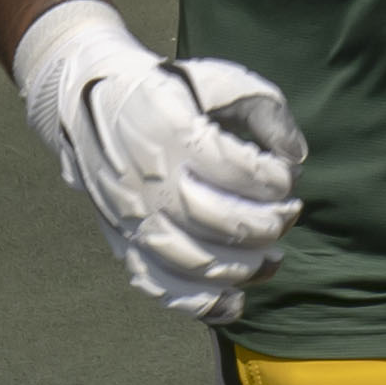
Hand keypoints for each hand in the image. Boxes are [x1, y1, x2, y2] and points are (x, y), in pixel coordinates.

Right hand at [6, 0, 305, 320]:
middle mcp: (146, 178)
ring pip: (191, 260)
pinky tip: (236, 303)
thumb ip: (266, 113)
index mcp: (171, 131)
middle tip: (288, 214)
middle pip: (216, 220)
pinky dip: (200, 303)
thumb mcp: (221, 81)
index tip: (284, 175)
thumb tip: (296, 160)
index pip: (235, 169)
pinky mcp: (124, 240)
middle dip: (266, 225)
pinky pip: (159, 284)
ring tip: (272, 257)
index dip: (274, 179)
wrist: (89, 102)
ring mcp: (131, 214)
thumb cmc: (171, 92)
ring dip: (243, 267)